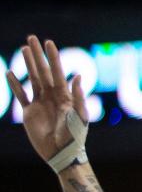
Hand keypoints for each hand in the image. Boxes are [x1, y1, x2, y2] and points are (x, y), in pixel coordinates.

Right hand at [6, 35, 87, 163]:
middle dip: (38, 55)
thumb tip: (77, 75)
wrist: (62, 153)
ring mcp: (40, 103)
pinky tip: (10, 73)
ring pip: (32, 79)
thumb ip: (78, 96)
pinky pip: (21, 95)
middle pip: (43, 70)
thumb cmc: (75, 135)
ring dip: (28, 65)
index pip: (57, 71)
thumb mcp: (80, 115)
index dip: (53, 57)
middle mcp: (52, 96)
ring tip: (24, 49)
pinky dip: (15, 85)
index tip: (48, 42)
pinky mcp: (29, 113)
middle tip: (31, 38)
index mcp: (65, 95)